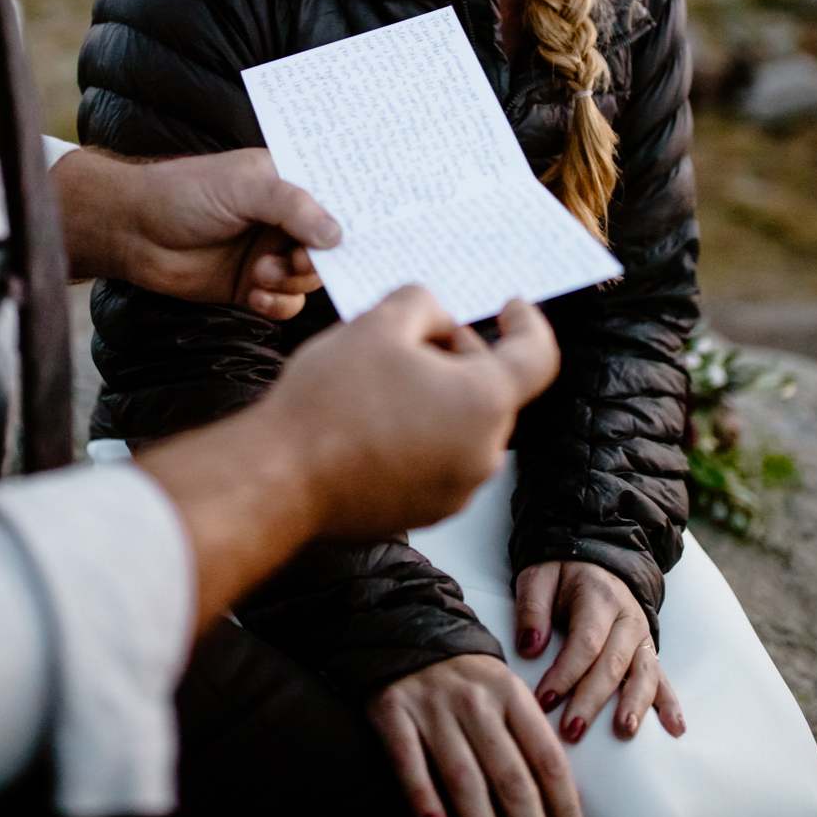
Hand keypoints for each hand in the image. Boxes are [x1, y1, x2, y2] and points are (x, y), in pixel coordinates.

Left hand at [57, 145, 337, 317]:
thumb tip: (338, 236)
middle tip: (297, 261)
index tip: (365, 237)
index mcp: (290, 184)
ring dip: (290, 281)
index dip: (354, 219)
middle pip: (330, 247)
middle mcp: (285, 220)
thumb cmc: (185, 193)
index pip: (337, 200)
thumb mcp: (246, 188)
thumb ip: (294, 207)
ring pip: (309, 278)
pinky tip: (254, 294)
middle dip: (317, 259)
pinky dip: (276, 303)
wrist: (131, 230)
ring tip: (260, 273)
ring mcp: (270, 253)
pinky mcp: (252, 286)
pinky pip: (285, 303)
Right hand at [261, 290, 559, 539]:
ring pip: (462, 425)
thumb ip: (423, 304)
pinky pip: (437, 460)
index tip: (511, 307)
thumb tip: (435, 318)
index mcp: (485, 403)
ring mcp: (455, 490)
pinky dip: (419, 435)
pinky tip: (372, 421)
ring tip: (380, 380)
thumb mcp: (379, 323)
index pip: (538, 356)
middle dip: (459, 356)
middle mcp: (482, 453)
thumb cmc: (328, 405)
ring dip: (436, 397)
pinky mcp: (425, 511)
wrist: (278, 479)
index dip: (527, 323)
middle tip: (413, 336)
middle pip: (491, 390)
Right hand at [370, 654, 583, 816]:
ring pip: (465, 778)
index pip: (547, 758)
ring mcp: (433, 709)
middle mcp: (477, 703)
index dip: (564, 804)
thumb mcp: (505, 690)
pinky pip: (410, 762)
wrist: (403, 624)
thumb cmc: (465, 675)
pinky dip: (423, 797)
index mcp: (512, 696)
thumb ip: (527, 736)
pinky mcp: (392, 713)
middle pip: (511, 778)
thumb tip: (560, 800)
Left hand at [515, 562, 685, 743]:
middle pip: (614, 663)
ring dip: (635, 704)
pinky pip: (662, 678)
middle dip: (592, 699)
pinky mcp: (647, 651)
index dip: (566, 672)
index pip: (586, 640)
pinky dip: (670, 703)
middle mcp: (627, 617)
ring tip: (624, 732)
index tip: (543, 700)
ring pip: (644, 673)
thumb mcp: (538, 577)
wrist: (597, 559)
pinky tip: (675, 729)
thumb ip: (532, 608)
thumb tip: (530, 648)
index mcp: (599, 597)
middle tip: (572, 730)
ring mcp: (642, 636)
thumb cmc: (562, 575)